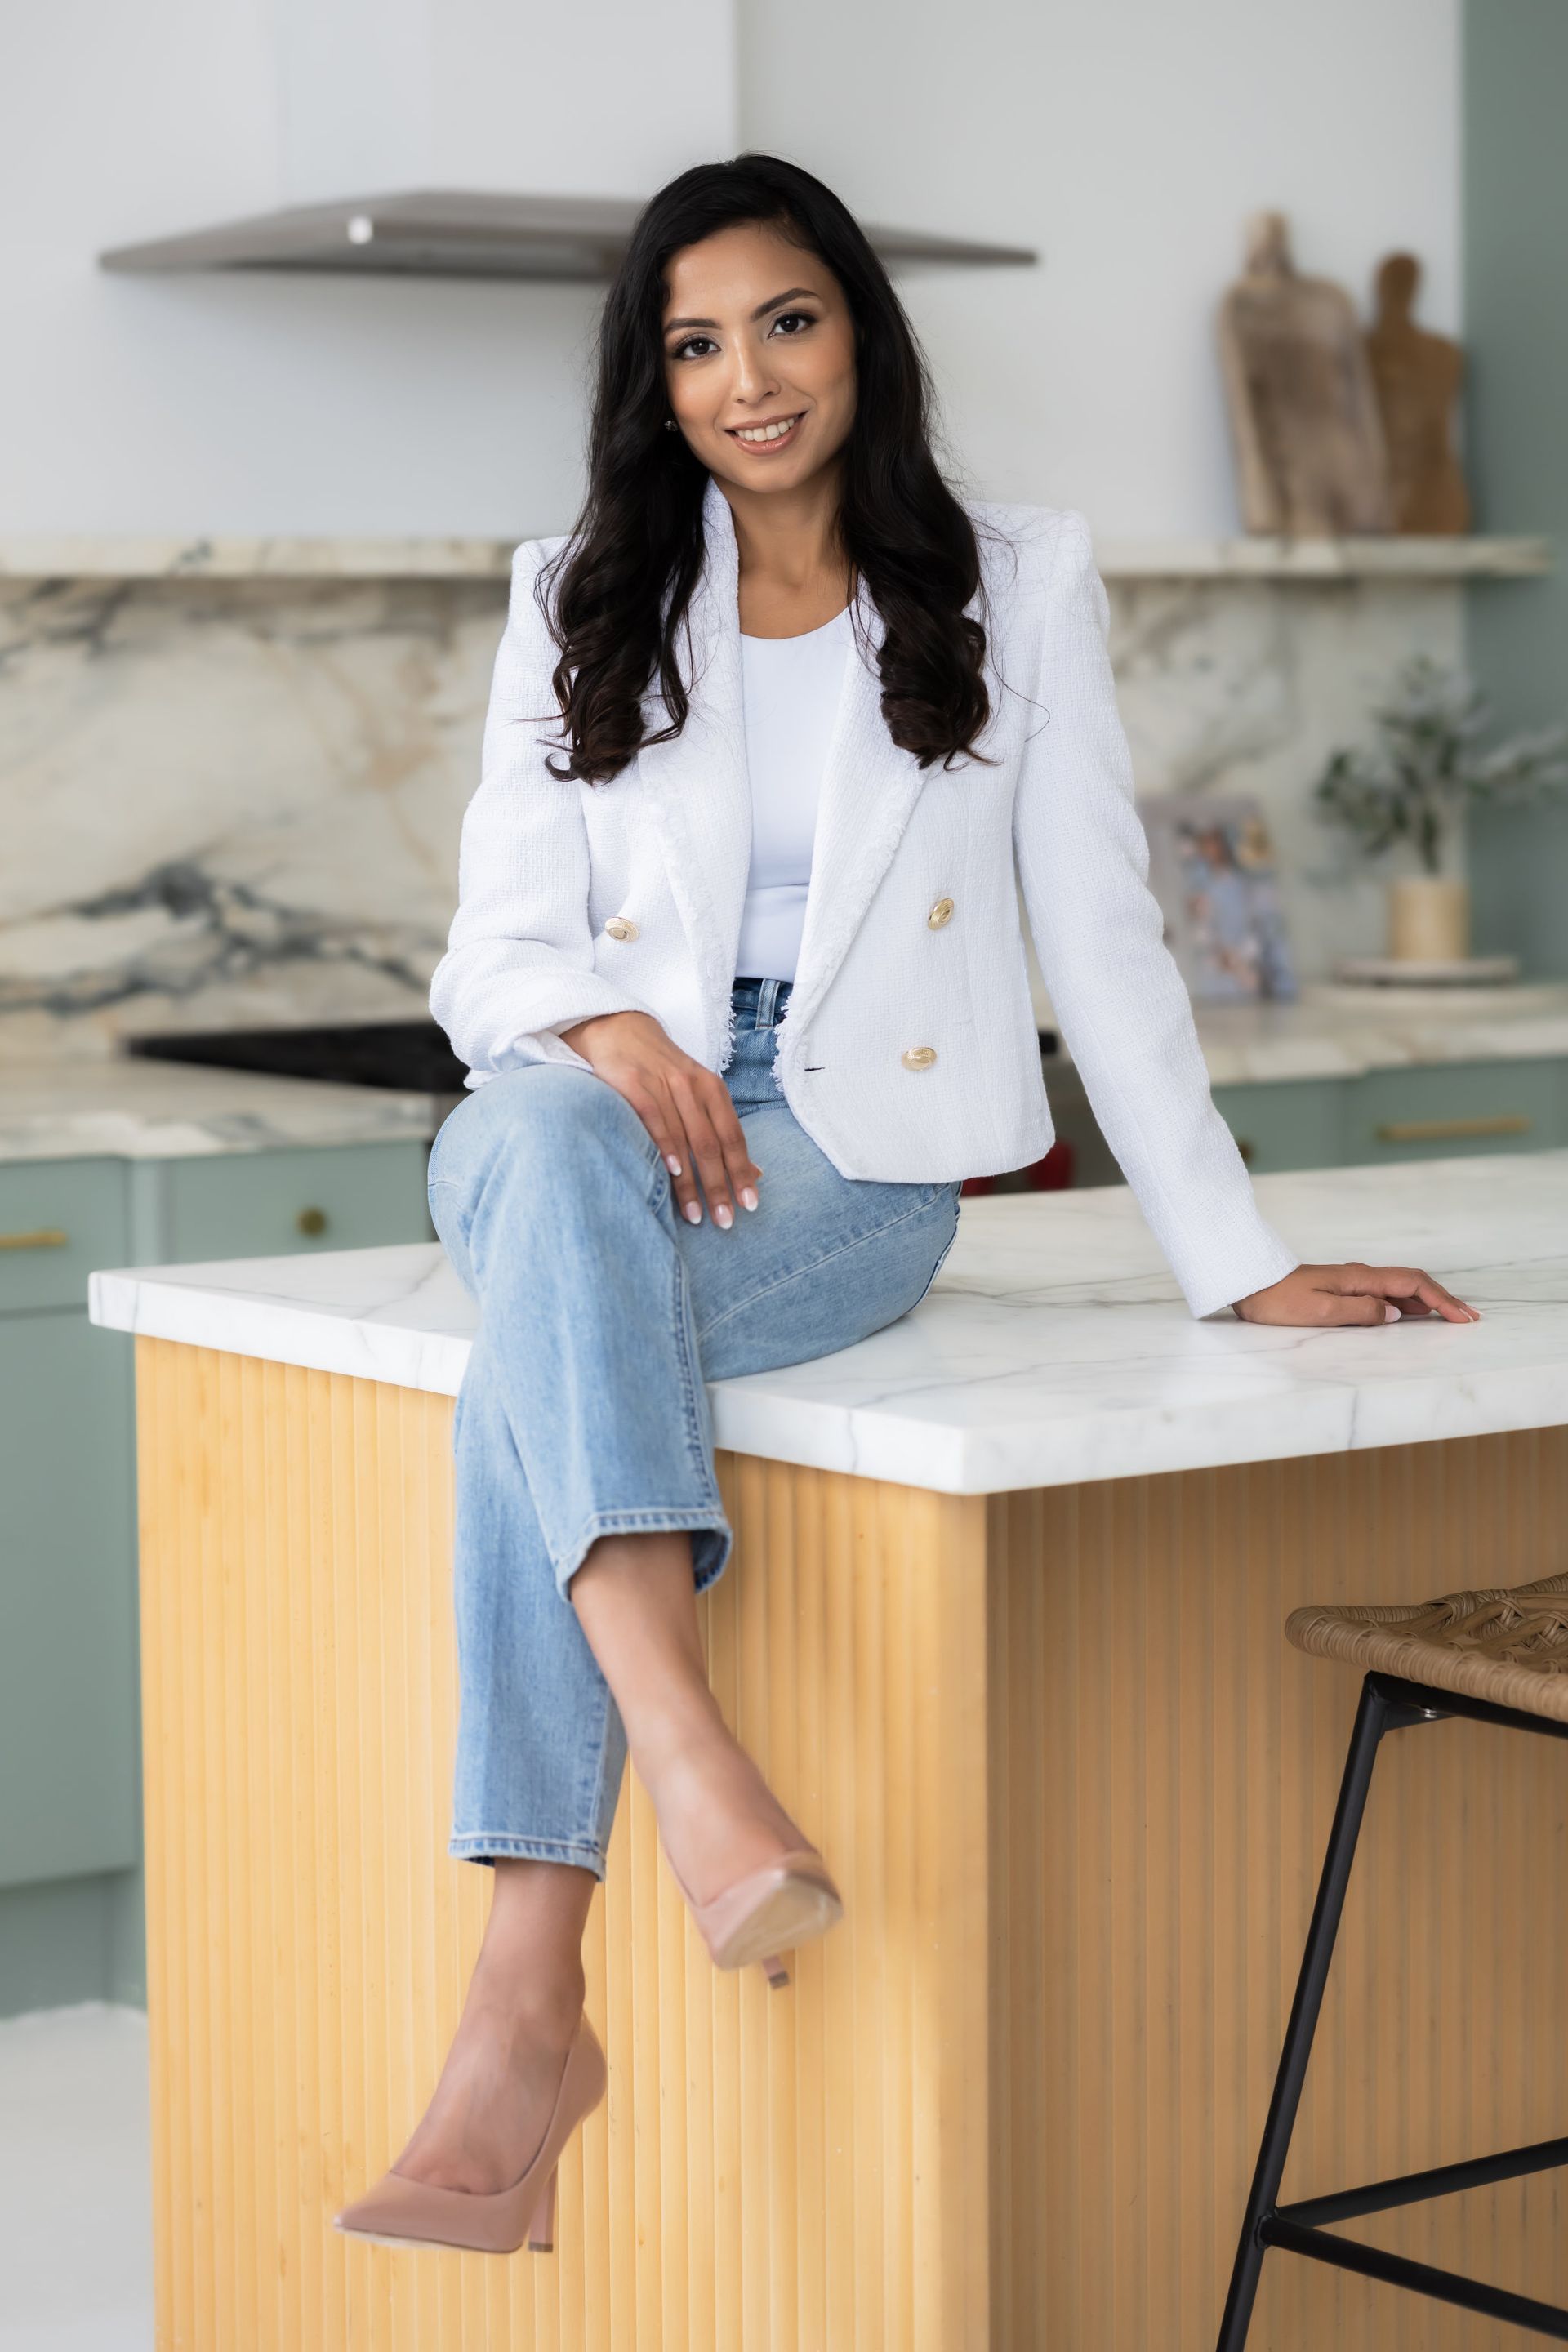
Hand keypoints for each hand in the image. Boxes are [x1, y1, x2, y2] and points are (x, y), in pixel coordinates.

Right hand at [558, 1010, 760, 1230]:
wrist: (616, 1029)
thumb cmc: (660, 1071)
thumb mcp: (697, 1095)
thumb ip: (722, 1131)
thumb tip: (756, 1173)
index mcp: (712, 1089)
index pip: (733, 1137)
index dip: (743, 1172)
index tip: (750, 1205)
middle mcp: (691, 1085)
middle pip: (712, 1143)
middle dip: (720, 1186)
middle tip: (725, 1222)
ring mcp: (661, 1082)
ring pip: (684, 1138)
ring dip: (691, 1182)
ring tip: (695, 1215)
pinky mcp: (631, 1082)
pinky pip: (653, 1117)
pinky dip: (664, 1145)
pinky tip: (673, 1172)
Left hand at [1232, 1262, 1479, 1326]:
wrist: (1245, 1282)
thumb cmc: (1276, 1300)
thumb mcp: (1319, 1311)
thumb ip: (1359, 1312)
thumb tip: (1394, 1314)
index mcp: (1359, 1279)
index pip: (1412, 1285)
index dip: (1441, 1300)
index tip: (1463, 1318)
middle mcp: (1358, 1276)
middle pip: (1412, 1283)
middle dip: (1443, 1299)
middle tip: (1468, 1318)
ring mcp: (1350, 1282)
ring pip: (1399, 1288)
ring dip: (1426, 1302)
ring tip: (1449, 1317)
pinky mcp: (1339, 1290)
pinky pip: (1382, 1294)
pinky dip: (1404, 1303)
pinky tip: (1409, 1315)